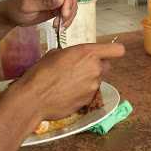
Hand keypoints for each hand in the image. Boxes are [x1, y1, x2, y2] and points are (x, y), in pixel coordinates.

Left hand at [0, 0, 77, 28]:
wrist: (12, 15)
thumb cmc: (16, 8)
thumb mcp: (28, 5)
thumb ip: (44, 2)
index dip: (67, 2)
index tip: (64, 14)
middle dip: (70, 10)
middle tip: (62, 22)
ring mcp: (56, 0)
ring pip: (71, 6)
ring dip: (69, 17)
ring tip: (60, 26)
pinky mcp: (56, 9)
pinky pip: (67, 13)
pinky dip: (67, 20)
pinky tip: (60, 27)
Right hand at [9, 43, 124, 121]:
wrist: (33, 99)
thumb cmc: (41, 73)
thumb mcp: (56, 53)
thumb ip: (73, 53)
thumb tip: (74, 57)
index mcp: (88, 53)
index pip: (117, 50)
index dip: (113, 51)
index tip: (106, 52)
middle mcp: (95, 69)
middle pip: (106, 65)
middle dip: (96, 66)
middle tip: (80, 69)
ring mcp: (93, 86)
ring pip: (97, 79)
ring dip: (88, 80)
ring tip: (68, 82)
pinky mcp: (88, 100)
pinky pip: (90, 93)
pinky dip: (82, 92)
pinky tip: (67, 93)